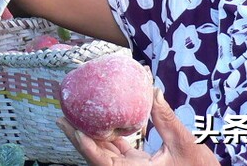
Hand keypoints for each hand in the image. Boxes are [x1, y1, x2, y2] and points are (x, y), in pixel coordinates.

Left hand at [57, 90, 220, 165]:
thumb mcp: (184, 144)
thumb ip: (166, 118)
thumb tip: (151, 88)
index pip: (102, 160)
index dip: (84, 144)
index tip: (71, 126)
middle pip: (97, 155)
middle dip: (79, 136)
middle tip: (62, 117)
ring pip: (105, 153)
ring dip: (91, 135)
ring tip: (74, 116)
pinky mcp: (138, 165)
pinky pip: (117, 151)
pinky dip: (109, 136)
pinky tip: (103, 119)